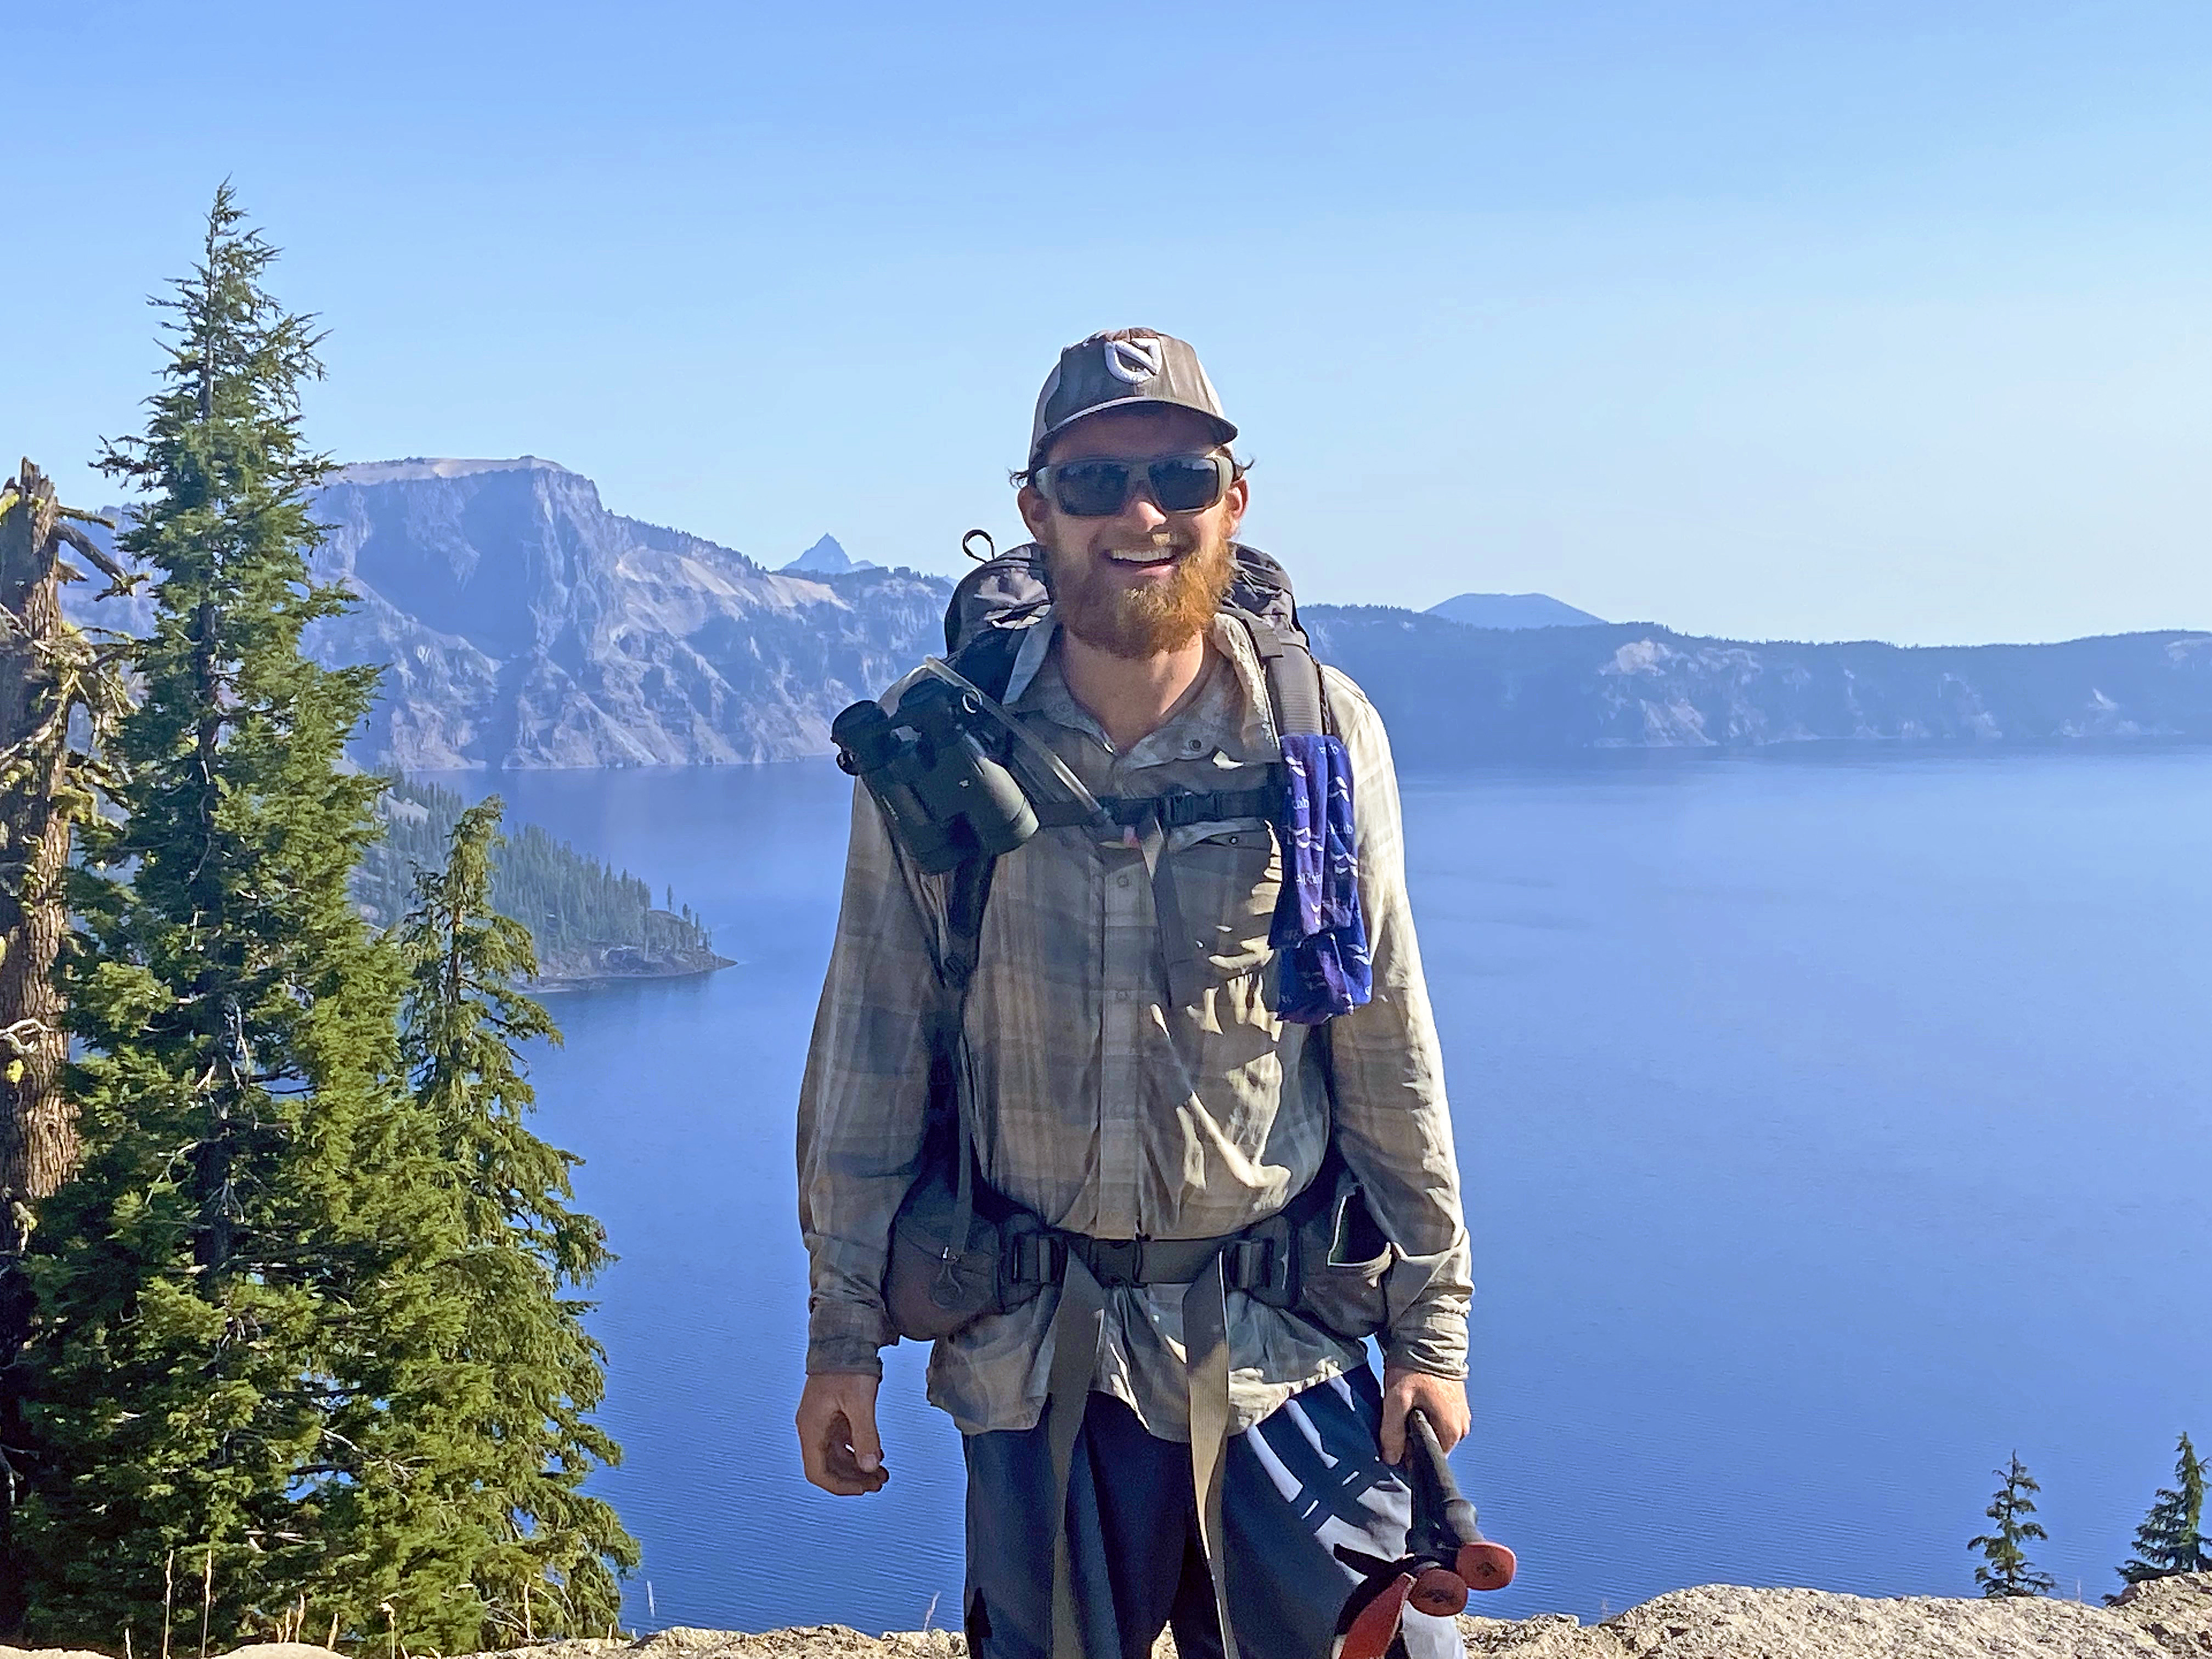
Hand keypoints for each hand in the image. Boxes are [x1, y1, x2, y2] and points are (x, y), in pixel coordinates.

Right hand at [796, 1371, 887, 1494]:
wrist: (844, 1336)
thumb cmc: (848, 1365)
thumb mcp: (860, 1401)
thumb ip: (866, 1435)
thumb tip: (871, 1468)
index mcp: (812, 1428)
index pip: (818, 1472)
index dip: (839, 1486)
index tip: (863, 1489)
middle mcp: (812, 1428)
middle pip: (828, 1467)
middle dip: (853, 1479)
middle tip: (879, 1483)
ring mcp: (822, 1422)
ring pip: (836, 1456)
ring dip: (857, 1468)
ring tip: (882, 1473)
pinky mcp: (832, 1415)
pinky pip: (842, 1443)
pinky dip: (858, 1451)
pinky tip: (877, 1455)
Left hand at [1379, 1365, 1469, 1465]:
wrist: (1429, 1340)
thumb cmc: (1415, 1369)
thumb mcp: (1397, 1400)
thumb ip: (1393, 1432)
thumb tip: (1391, 1459)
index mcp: (1451, 1432)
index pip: (1427, 1458)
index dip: (1408, 1452)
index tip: (1395, 1435)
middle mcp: (1462, 1427)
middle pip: (1431, 1445)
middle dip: (1413, 1437)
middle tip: (1399, 1415)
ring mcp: (1462, 1415)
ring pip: (1435, 1432)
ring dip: (1419, 1425)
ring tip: (1407, 1405)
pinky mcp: (1457, 1404)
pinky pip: (1440, 1419)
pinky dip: (1427, 1414)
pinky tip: (1415, 1400)